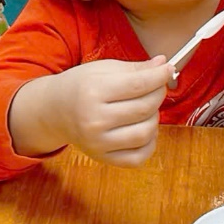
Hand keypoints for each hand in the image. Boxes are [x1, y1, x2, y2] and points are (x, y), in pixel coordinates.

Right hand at [50, 57, 169, 166]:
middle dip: (158, 94)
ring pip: (146, 133)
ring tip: (146, 108)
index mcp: (93, 92)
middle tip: (156, 87)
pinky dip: (149, 142)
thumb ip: (136, 68)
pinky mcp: (103, 158)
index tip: (169, 69)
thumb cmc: (81, 86)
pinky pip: (140, 156)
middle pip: (145, 108)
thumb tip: (164, 65)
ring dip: (154, 118)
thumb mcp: (103, 69)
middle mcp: (94, 120)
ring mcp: (98, 143)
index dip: (160, 76)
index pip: (139, 84)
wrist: (54, 111)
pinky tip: (142, 128)